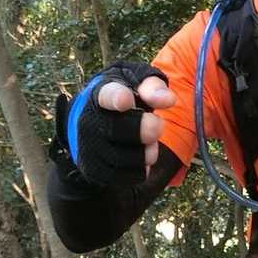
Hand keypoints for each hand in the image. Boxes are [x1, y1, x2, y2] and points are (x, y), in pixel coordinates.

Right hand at [60, 61, 176, 186]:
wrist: (92, 123)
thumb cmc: (121, 96)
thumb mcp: (134, 82)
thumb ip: (152, 85)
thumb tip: (168, 100)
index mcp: (100, 94)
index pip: (106, 95)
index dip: (117, 98)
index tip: (127, 100)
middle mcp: (88, 121)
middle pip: (119, 129)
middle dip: (145, 129)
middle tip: (158, 125)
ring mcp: (89, 148)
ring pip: (126, 157)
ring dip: (148, 151)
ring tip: (150, 142)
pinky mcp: (95, 171)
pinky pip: (129, 176)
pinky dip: (142, 168)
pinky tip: (140, 156)